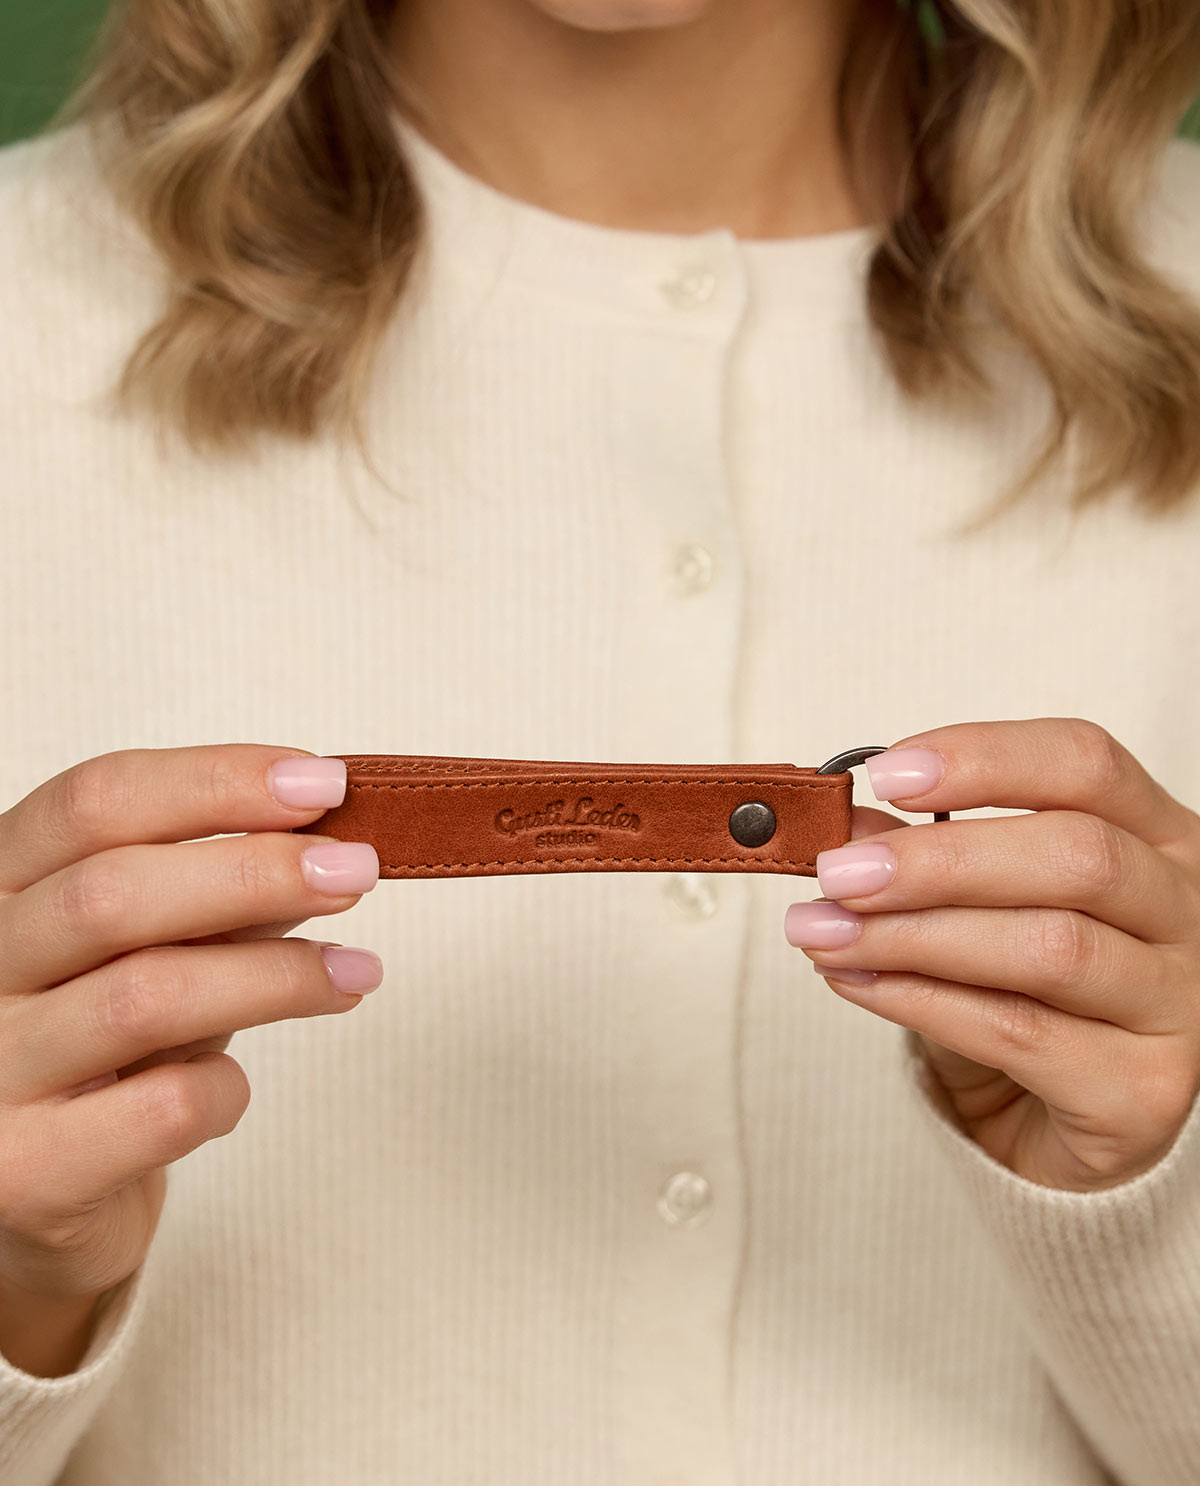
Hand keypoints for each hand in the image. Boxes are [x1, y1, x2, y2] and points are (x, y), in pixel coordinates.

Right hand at [0, 744, 381, 1310]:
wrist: (38, 1200)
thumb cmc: (109, 1053)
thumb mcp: (159, 951)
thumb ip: (222, 899)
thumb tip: (324, 845)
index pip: (94, 802)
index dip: (216, 781)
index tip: (322, 785)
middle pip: (114, 892)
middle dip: (256, 871)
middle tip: (356, 871)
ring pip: (146, 996)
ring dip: (275, 974)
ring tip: (354, 972)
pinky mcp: (25, 1173)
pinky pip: (160, 1110)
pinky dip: (227, 1088)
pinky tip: (237, 1087)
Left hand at [784, 718, 1199, 1191]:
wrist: (1066, 1124)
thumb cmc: (1028, 994)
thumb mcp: (978, 906)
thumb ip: (922, 856)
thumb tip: (846, 827)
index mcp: (1155, 837)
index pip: (1088, 766)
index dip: (986, 758)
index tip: (887, 773)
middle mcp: (1185, 911)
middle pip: (1077, 854)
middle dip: (939, 859)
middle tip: (839, 872)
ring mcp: (1178, 1005)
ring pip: (1049, 947)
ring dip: (914, 935)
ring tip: (825, 933)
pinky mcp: (1143, 1091)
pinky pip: (1019, 1032)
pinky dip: (920, 1000)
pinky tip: (858, 981)